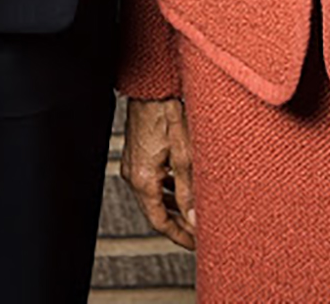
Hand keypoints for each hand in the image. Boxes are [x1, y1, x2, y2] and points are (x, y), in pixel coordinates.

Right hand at [120, 97, 195, 249]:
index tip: (196, 244)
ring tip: (193, 211)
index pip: (160, 222)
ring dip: (173, 206)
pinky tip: (180, 185)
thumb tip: (193, 220)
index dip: (179, 236)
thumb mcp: (185, 154)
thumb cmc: (166, 112)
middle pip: (156, 211)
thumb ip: (188, 191)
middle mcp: (133, 174)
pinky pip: (151, 180)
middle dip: (178, 223)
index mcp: (143, 179)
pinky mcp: (136, 153)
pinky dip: (166, 189)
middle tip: (197, 231)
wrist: (151, 85)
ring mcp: (132, 163)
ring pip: (154, 196)